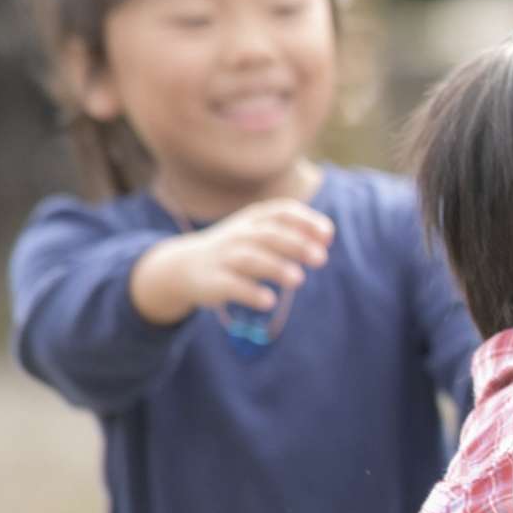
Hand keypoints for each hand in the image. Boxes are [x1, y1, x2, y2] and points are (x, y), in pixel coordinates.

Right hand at [131, 199, 334, 325]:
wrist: (184, 266)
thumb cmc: (237, 249)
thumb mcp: (262, 235)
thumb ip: (295, 234)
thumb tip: (327, 238)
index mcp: (255, 220)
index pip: (281, 212)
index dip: (306, 221)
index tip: (328, 235)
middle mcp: (240, 235)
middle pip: (269, 235)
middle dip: (296, 245)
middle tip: (321, 259)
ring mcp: (224, 257)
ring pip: (251, 259)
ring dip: (276, 267)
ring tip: (298, 279)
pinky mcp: (213, 282)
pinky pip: (231, 286)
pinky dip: (250, 292)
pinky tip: (269, 301)